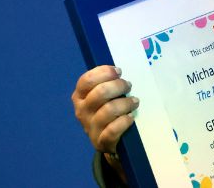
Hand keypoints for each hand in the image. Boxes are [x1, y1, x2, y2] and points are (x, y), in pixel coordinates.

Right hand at [71, 65, 137, 180]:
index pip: (86, 80)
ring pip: (109, 110)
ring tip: (134, 102)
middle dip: (118, 86)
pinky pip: (113, 130)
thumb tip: (120, 71)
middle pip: (100, 93)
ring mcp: (90, 127)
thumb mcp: (102, 97)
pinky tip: (131, 118)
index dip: (104, 73)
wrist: (107, 141)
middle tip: (128, 86)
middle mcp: (82, 111)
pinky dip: (124, 121)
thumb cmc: (107, 110)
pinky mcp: (100, 141)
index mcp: (79, 96)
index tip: (119, 71)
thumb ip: (106, 83)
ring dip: (126, 103)